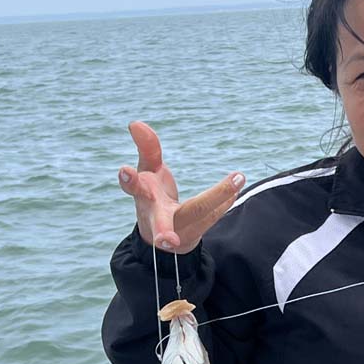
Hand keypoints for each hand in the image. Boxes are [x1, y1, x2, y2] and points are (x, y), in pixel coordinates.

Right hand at [118, 122, 244, 254]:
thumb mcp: (148, 172)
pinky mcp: (198, 229)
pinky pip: (215, 213)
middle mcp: (159, 216)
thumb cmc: (153, 196)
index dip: (129, 180)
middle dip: (163, 231)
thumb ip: (146, 149)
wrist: (163, 237)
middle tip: (167, 240)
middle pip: (161, 223)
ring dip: (218, 198)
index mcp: (144, 198)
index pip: (135, 188)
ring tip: (238, 178)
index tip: (125, 170)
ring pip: (199, 214)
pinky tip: (237, 186)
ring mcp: (180, 227)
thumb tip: (135, 123)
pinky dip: (226, 198)